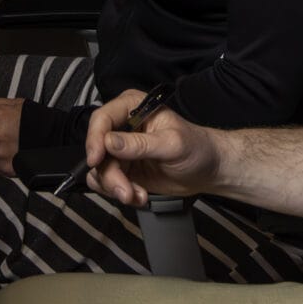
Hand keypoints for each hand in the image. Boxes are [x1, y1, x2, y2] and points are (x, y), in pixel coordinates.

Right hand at [85, 87, 220, 206]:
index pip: (102, 119)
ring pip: (99, 170)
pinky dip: (119, 193)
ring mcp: (120, 150)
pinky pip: (106, 183)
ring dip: (116, 187)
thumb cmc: (196, 148)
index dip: (94, 139)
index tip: (96, 160)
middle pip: (98, 150)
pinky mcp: (123, 170)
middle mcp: (122, 127)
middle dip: (110, 175)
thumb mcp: (172, 144)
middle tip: (127, 192)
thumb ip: (140, 144)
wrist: (208, 170)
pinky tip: (139, 196)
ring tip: (138, 195)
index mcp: (132, 107)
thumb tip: (109, 142)